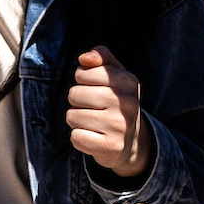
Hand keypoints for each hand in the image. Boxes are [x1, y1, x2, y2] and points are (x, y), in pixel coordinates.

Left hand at [65, 45, 155, 183]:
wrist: (131, 142)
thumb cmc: (115, 101)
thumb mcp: (114, 74)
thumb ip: (101, 56)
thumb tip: (84, 58)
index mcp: (128, 81)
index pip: (82, 73)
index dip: (81, 80)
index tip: (94, 87)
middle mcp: (127, 103)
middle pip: (74, 94)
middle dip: (76, 101)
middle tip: (92, 108)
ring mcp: (120, 126)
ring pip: (72, 116)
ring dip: (77, 120)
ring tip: (93, 122)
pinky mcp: (110, 146)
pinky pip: (75, 137)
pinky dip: (79, 138)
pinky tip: (93, 137)